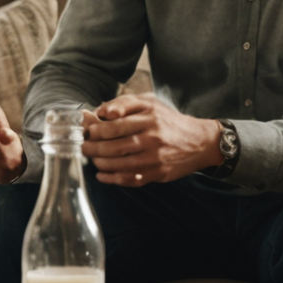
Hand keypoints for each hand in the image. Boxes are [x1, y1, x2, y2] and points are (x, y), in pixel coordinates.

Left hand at [82, 94, 219, 186]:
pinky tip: (102, 175)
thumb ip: (124, 103)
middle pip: (114, 146)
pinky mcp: (157, 173)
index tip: (85, 130)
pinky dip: (112, 179)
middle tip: (82, 146)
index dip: (94, 129)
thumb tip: (100, 112)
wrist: (200, 142)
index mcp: (149, 117)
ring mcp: (155, 158)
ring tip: (91, 158)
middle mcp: (152, 138)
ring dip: (99, 163)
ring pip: (119, 164)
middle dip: (92, 147)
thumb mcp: (150, 103)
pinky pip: (130, 179)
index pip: (114, 125)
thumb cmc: (169, 121)